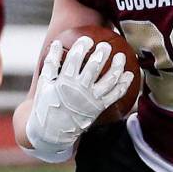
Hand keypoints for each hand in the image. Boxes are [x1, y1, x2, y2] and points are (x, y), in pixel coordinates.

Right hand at [26, 36, 133, 154]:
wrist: (52, 132)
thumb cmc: (46, 104)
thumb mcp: (44, 83)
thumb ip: (51, 63)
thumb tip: (57, 43)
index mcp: (64, 82)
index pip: (74, 59)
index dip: (81, 47)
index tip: (87, 39)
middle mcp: (79, 90)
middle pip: (94, 67)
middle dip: (102, 53)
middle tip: (106, 45)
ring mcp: (91, 100)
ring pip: (109, 80)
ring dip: (117, 67)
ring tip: (121, 56)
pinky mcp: (99, 108)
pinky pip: (115, 95)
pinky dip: (124, 85)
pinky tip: (129, 75)